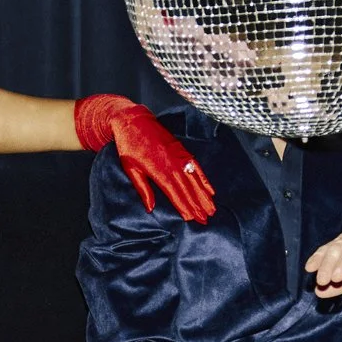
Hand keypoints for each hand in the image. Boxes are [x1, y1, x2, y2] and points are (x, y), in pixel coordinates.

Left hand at [84, 99, 215, 222]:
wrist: (133, 121)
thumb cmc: (129, 146)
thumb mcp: (131, 169)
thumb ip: (143, 189)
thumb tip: (150, 208)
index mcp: (158, 170)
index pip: (174, 193)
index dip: (184, 207)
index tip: (192, 219)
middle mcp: (172, 164)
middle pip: (188, 188)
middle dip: (198, 205)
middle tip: (206, 220)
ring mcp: (179, 156)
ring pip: (195, 179)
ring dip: (204, 195)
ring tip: (211, 209)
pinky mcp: (182, 150)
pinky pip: (196, 167)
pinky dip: (204, 179)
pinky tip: (210, 190)